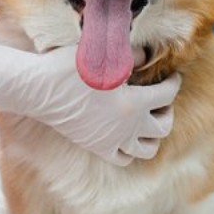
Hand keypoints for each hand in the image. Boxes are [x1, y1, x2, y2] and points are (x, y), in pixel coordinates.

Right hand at [0, 38, 180, 165]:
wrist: (39, 89)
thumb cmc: (69, 67)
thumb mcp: (104, 55)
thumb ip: (131, 55)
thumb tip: (147, 56)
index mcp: (133, 103)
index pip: (167, 95)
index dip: (173, 84)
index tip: (172, 76)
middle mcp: (127, 127)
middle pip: (163, 127)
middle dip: (168, 112)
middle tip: (161, 100)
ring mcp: (112, 140)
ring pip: (147, 149)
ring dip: (153, 135)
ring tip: (148, 120)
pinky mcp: (96, 147)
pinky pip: (123, 158)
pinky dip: (131, 150)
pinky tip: (126, 135)